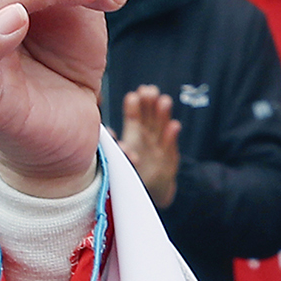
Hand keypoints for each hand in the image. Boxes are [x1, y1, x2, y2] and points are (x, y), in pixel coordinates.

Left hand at [118, 85, 181, 208]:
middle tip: (149, 91)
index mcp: (135, 133)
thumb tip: (106, 132)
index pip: (135, 116)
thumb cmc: (135, 171)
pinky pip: (170, 146)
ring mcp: (160, 146)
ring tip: (163, 101)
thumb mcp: (122, 157)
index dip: (134, 105)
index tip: (134, 95)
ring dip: (163, 114)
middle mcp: (149, 136)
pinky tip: (174, 126)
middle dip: (150, 103)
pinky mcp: (170, 159)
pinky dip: (172, 136)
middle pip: (149, 116)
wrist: (153, 189)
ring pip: (161, 127)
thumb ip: (115, 145)